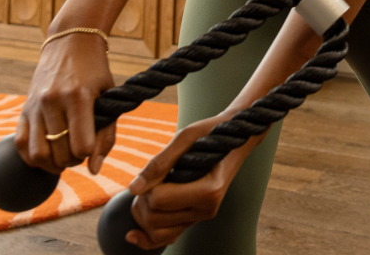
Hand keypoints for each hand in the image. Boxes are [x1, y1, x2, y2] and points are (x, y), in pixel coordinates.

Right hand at [14, 33, 115, 174]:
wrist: (71, 42)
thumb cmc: (96, 71)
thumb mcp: (109, 97)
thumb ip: (106, 134)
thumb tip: (93, 170)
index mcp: (78, 96)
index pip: (82, 146)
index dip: (89, 153)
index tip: (92, 143)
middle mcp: (53, 101)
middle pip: (60, 154)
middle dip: (73, 161)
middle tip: (79, 151)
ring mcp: (35, 105)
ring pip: (38, 155)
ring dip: (52, 165)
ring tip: (63, 156)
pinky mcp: (24, 108)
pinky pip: (21, 144)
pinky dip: (33, 157)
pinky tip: (47, 153)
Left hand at [122, 115, 260, 249]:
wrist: (236, 138)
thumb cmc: (212, 132)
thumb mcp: (186, 137)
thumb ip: (160, 163)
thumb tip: (133, 188)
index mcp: (208, 190)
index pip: (159, 200)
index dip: (148, 185)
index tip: (156, 167)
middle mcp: (207, 209)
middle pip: (154, 218)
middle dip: (142, 199)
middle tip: (150, 177)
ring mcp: (201, 216)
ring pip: (156, 232)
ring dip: (143, 214)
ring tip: (148, 193)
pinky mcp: (196, 219)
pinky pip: (167, 238)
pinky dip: (147, 238)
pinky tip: (132, 235)